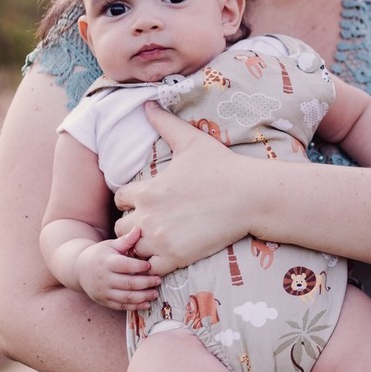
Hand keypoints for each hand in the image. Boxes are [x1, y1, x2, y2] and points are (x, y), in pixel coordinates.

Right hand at [75, 228, 160, 310]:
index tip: (150, 265)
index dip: (138, 266)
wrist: (79, 269)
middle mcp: (104, 278)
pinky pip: (121, 306)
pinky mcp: (104, 301)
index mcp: (107, 262)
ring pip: (125, 297)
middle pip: (127, 283)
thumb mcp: (111, 245)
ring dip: (142, 297)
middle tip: (158, 281)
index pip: (124, 265)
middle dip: (145, 283)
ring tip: (155, 293)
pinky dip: (134, 306)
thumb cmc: (101, 254)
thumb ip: (126, 240)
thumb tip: (138, 229)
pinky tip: (147, 304)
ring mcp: (103, 291)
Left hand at [114, 102, 250, 275]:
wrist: (251, 196)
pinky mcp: (175, 258)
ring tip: (161, 240)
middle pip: (121, 228)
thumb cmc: (222, 167)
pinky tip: (172, 253)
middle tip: (153, 223)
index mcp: (147, 190)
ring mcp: (161, 239)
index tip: (148, 201)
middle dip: (133, 226)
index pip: (119, 199)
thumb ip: (165, 123)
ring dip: (143, 246)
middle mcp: (148, 216)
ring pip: (133, 250)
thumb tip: (148, 103)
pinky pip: (151, 268)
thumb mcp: (192, 141)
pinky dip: (156, 264)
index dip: (131, 200)